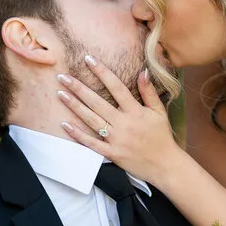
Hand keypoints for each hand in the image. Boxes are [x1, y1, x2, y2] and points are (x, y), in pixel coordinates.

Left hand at [57, 58, 180, 183]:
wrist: (165, 165)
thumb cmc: (161, 137)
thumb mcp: (159, 112)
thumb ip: (149, 92)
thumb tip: (143, 71)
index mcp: (135, 111)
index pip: (116, 87)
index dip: (102, 72)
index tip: (88, 59)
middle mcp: (124, 123)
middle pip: (97, 102)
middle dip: (78, 88)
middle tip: (62, 77)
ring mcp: (116, 139)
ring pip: (91, 120)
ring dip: (74, 106)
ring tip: (60, 94)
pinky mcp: (112, 153)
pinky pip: (92, 143)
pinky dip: (78, 134)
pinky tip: (65, 124)